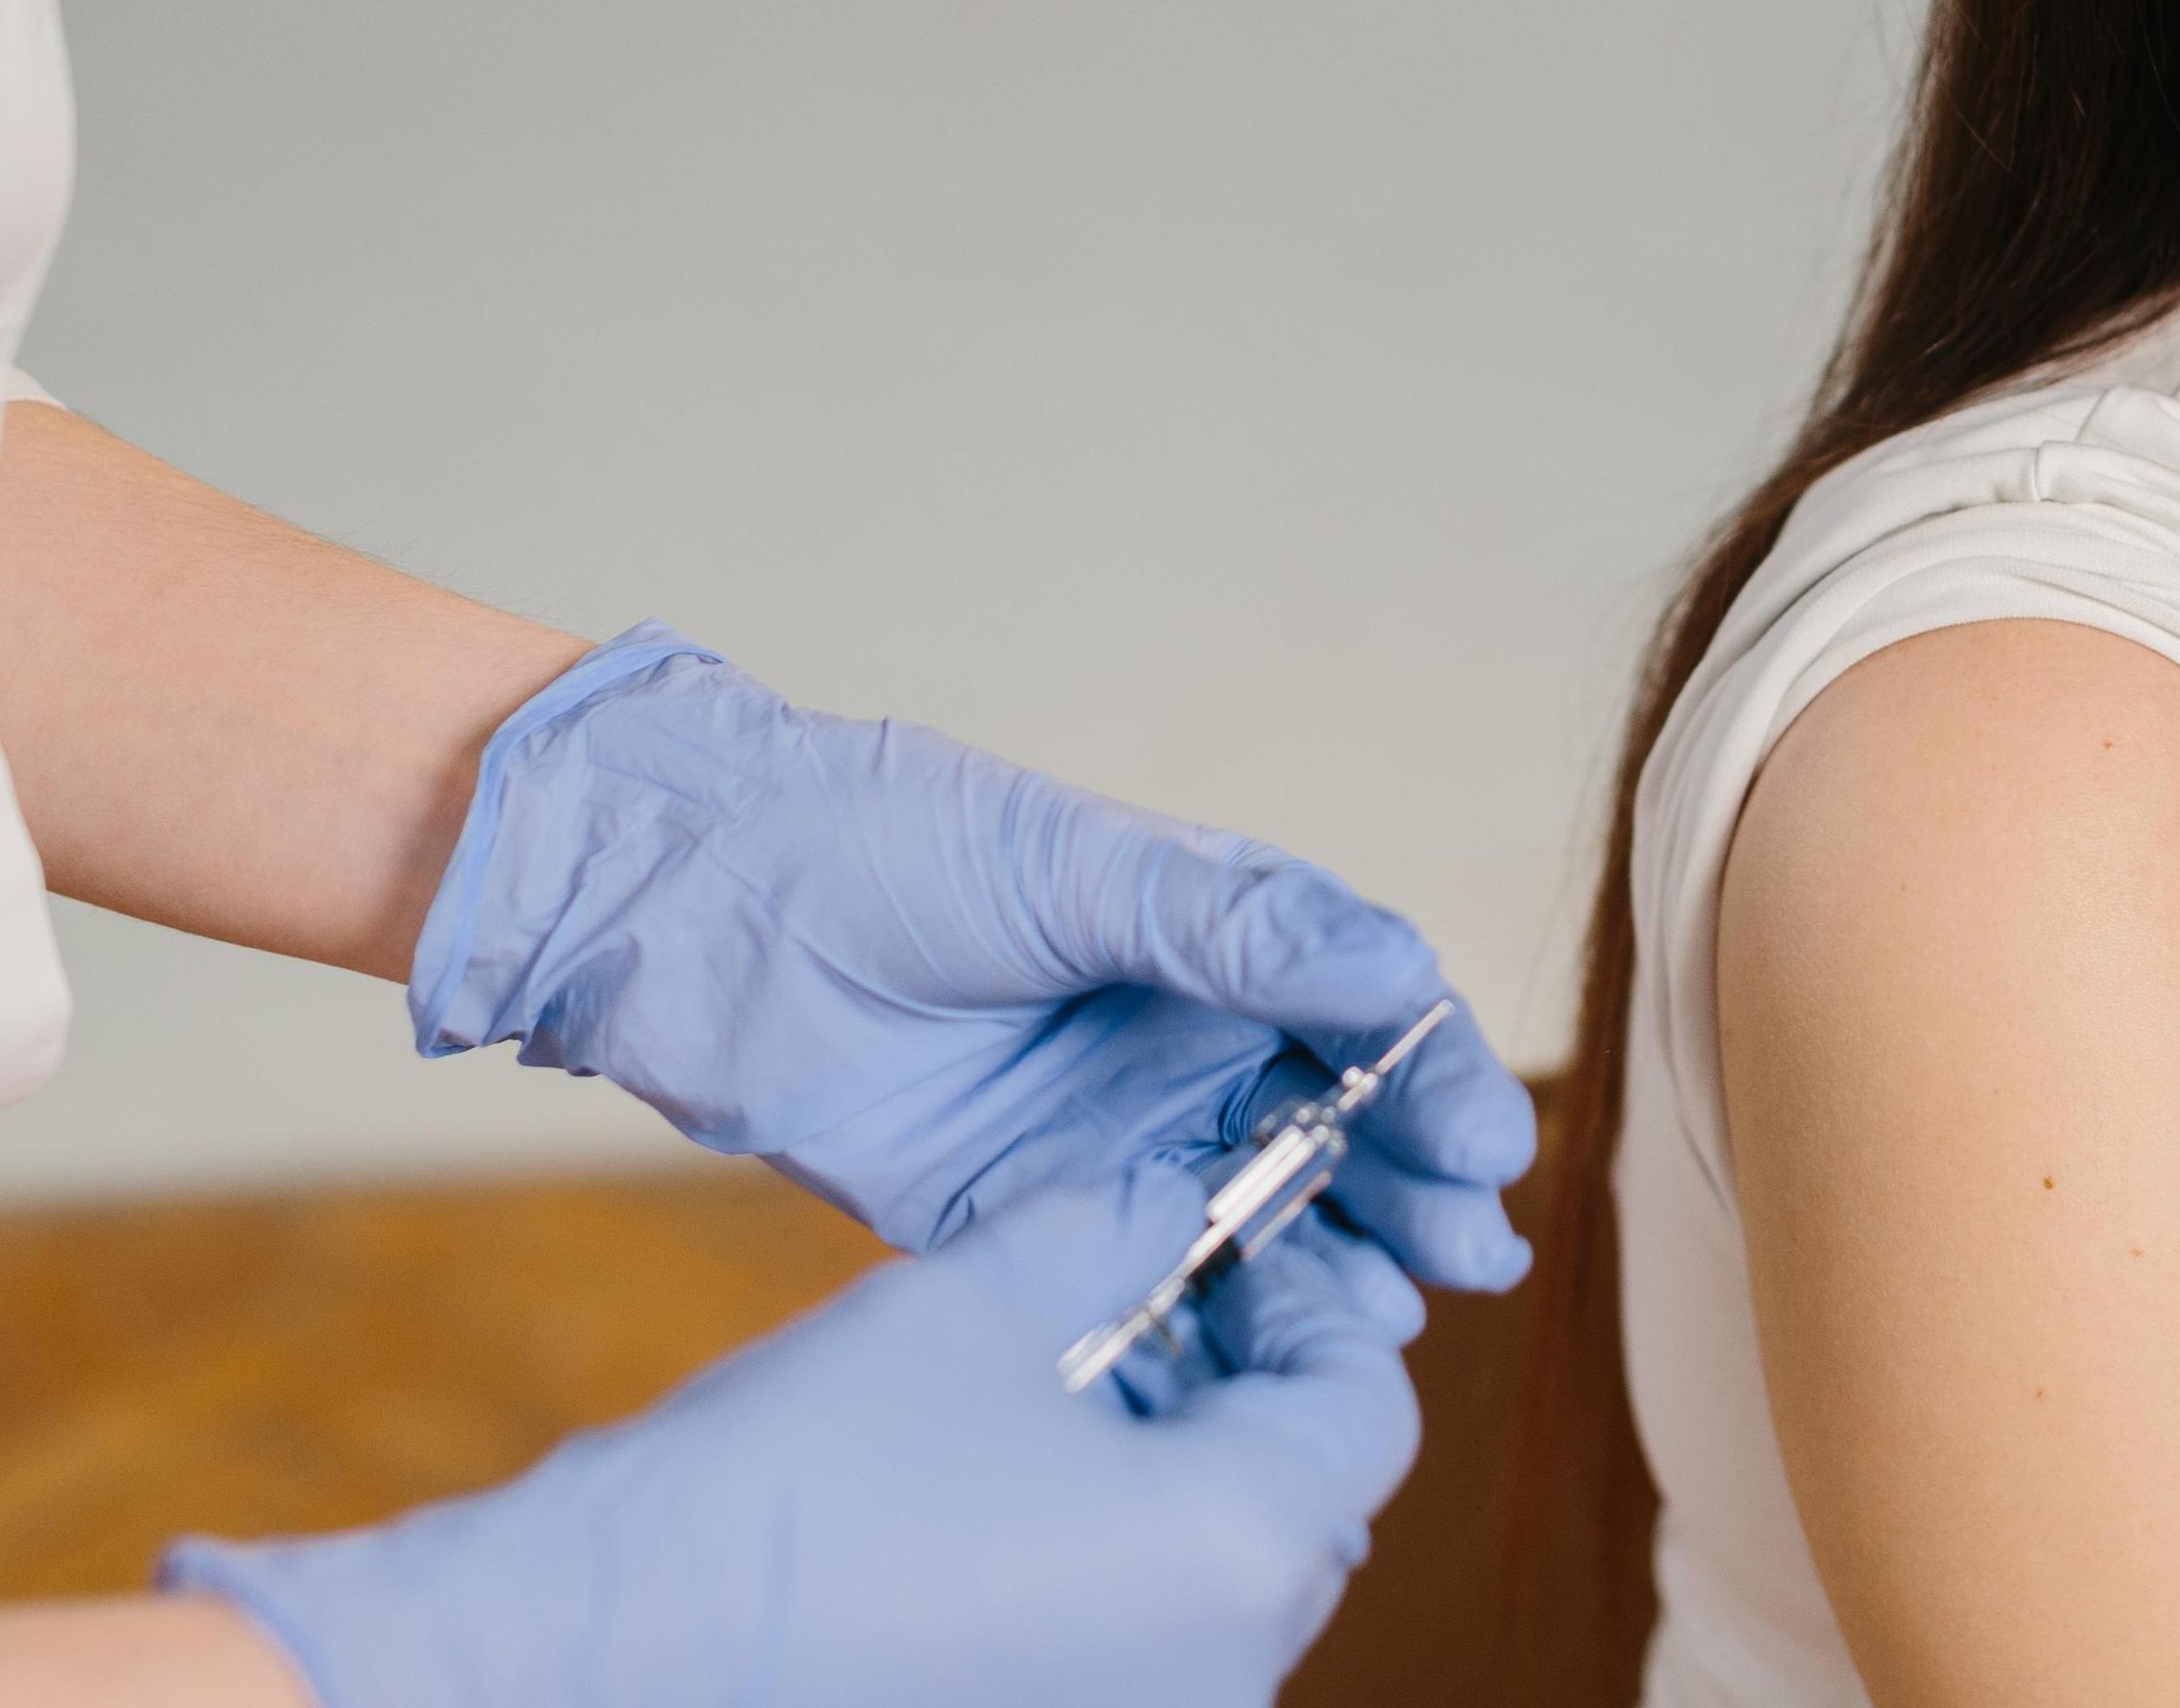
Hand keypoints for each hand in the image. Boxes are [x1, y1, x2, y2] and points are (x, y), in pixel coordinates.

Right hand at [166, 1164, 1426, 1707]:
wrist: (611, 1655)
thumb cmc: (794, 1481)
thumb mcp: (983, 1300)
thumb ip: (1119, 1225)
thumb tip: (1177, 1193)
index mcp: (1241, 1546)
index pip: (1367, 1404)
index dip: (1315, 1301)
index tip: (1237, 1239)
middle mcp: (1229, 1669)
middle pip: (1303, 1498)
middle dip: (1240, 1380)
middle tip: (1142, 1289)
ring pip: (1220, 1573)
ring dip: (1170, 1465)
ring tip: (1049, 1375)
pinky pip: (1140, 1642)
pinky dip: (1107, 1556)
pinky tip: (998, 1482)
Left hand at [409, 630, 1534, 1276]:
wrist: (697, 914)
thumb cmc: (878, 841)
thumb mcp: (1069, 866)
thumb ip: (1231, 928)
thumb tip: (1396, 965)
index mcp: (1203, 931)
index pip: (1359, 1006)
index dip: (1430, 1073)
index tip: (1482, 1139)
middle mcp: (1174, 1032)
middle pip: (1334, 1119)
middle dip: (1414, 1182)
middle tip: (1472, 1248)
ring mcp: (1107, 1127)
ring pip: (1262, 1203)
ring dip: (1342, 1254)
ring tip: (1402, 1307)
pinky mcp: (1028, 1210)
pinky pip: (1150, 1265)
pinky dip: (1220, 1304)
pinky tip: (1275, 1338)